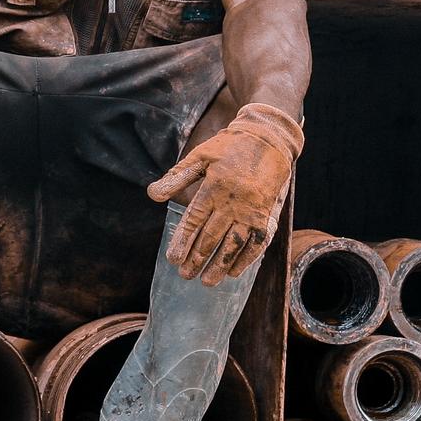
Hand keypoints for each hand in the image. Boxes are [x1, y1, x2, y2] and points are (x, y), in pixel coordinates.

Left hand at [146, 103, 303, 284]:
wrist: (269, 138)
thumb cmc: (230, 147)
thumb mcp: (200, 156)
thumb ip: (177, 177)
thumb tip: (152, 195)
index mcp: (214, 187)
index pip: (194, 222)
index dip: (183, 242)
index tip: (173, 259)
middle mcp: (233, 202)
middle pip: (211, 238)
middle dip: (197, 259)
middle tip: (185, 275)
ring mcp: (252, 211)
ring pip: (233, 245)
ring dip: (219, 265)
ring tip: (206, 282)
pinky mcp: (267, 215)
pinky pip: (256, 243)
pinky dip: (245, 260)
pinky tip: (233, 272)